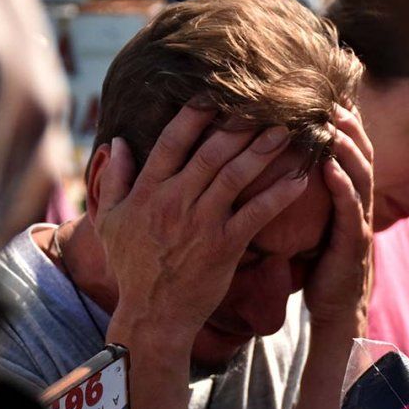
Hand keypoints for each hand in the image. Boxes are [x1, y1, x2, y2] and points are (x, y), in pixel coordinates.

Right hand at [94, 105, 308, 347]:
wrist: (153, 315)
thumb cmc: (133, 269)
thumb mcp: (109, 222)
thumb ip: (113, 180)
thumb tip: (118, 142)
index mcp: (147, 191)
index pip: (173, 141)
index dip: (196, 114)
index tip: (217, 94)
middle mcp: (174, 201)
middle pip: (211, 152)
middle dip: (241, 125)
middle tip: (266, 105)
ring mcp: (200, 223)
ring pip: (236, 176)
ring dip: (264, 151)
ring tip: (287, 132)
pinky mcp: (224, 246)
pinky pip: (256, 213)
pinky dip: (278, 195)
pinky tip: (298, 179)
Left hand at [304, 104, 374, 329]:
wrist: (335, 311)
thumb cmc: (320, 267)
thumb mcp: (314, 224)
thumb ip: (306, 196)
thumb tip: (280, 165)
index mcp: (349, 198)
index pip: (349, 150)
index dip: (343, 122)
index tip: (328, 92)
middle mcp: (359, 205)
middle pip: (361, 153)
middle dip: (349, 123)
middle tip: (331, 95)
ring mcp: (359, 224)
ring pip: (361, 175)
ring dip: (348, 146)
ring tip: (333, 121)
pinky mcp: (353, 245)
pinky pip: (350, 211)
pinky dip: (343, 186)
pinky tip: (330, 168)